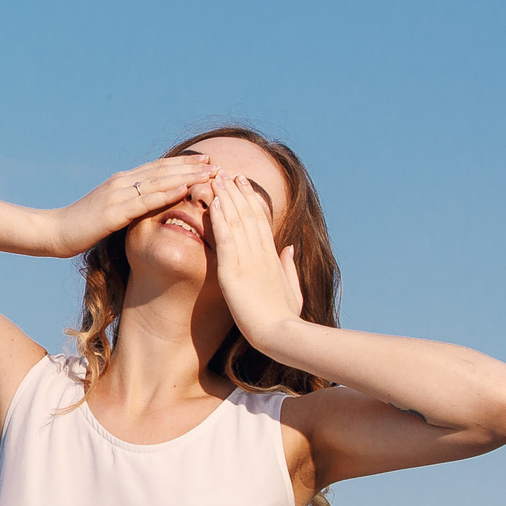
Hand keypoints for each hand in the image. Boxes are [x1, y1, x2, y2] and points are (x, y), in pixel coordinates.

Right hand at [41, 153, 215, 256]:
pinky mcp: (114, 212)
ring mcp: (118, 195)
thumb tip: (144, 206)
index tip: (207, 161)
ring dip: (187, 176)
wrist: (54, 232)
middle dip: (192, 167)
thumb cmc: (81, 226)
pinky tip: (185, 189)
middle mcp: (122, 182)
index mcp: (121, 182)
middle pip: (163, 170)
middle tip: (218, 164)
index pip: (158, 167)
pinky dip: (167, 193)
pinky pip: (145, 201)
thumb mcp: (108, 211)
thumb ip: (126, 204)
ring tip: (210, 173)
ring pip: (159, 181)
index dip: (184, 163)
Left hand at [204, 171, 303, 353]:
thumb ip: (289, 266)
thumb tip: (289, 247)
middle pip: (248, 213)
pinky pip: (225, 239)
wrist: (281, 334)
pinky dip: (219, 219)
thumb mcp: (292, 288)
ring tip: (216, 177)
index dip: (251, 199)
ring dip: (225, 197)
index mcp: (272, 256)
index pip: (260, 220)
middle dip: (237, 191)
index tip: (243, 183)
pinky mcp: (233, 271)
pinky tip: (213, 203)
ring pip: (236, 220)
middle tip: (226, 171)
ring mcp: (248, 260)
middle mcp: (261, 253)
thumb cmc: (285, 317)